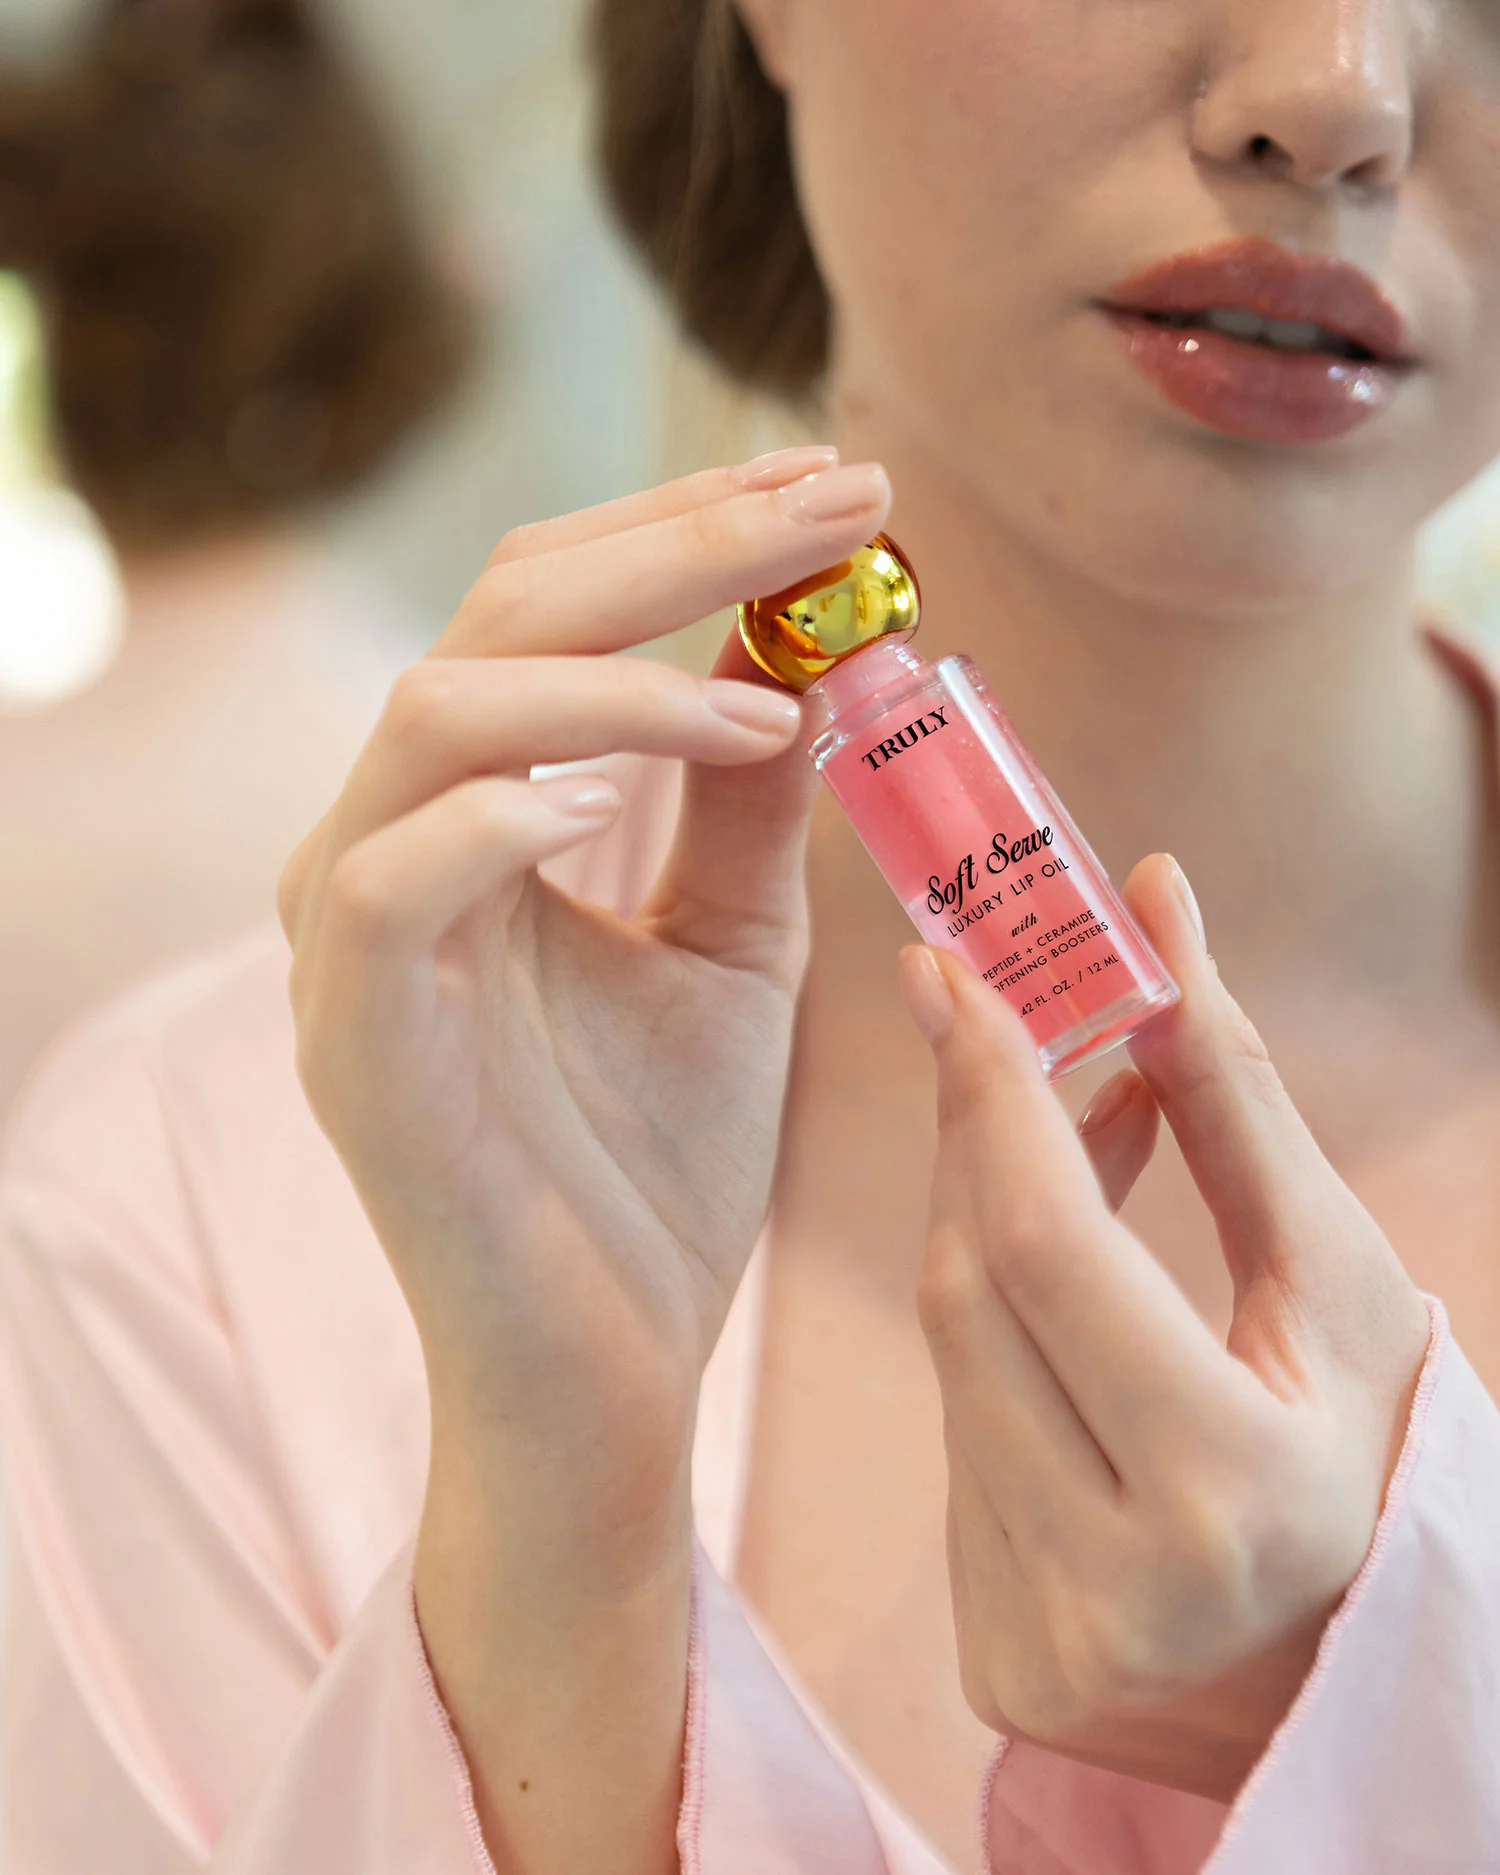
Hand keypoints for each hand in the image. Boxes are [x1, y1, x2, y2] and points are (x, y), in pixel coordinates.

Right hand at [278, 449, 889, 1549]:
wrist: (612, 1372)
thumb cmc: (660, 1170)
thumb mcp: (729, 953)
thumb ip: (743, 806)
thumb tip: (805, 651)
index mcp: (466, 822)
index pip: (548, 611)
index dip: (687, 527)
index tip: (838, 485)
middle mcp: (386, 850)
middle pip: (496, 620)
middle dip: (675, 546)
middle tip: (838, 501)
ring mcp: (353, 948)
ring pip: (436, 716)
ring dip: (615, 679)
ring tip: (762, 700)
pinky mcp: (356, 1048)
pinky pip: (388, 885)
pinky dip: (496, 817)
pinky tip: (615, 801)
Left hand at [899, 854, 1430, 1801]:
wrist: (1374, 1674)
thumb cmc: (1383, 1457)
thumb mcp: (1337, 1279)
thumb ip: (1231, 1099)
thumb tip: (1157, 906)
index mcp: (1231, 1496)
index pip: (1048, 1248)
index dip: (990, 1092)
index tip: (947, 976)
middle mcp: (1116, 1590)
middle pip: (970, 1295)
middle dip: (977, 1139)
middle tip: (985, 1025)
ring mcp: (1040, 1643)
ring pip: (952, 1362)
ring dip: (986, 1233)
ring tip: (1055, 1149)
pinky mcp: (996, 1662)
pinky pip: (958, 1438)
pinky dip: (992, 1339)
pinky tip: (1049, 1292)